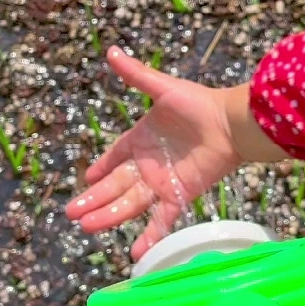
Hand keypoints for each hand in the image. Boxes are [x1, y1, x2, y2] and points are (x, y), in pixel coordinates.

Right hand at [65, 49, 282, 258]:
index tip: (85, 180)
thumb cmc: (200, 103)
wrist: (232, 124)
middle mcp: (149, 164)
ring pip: (130, 204)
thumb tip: (111, 51)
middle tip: (72, 213)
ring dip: (109, 216)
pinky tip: (135, 254)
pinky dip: (150, 236)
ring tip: (87, 227)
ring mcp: (163, 182)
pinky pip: (162, 220)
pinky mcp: (180, 195)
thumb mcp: (163, 89)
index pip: (114, 157)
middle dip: (94, 200)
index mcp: (141, 139)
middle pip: (115, 186)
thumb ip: (137, 75)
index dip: (100, 168)